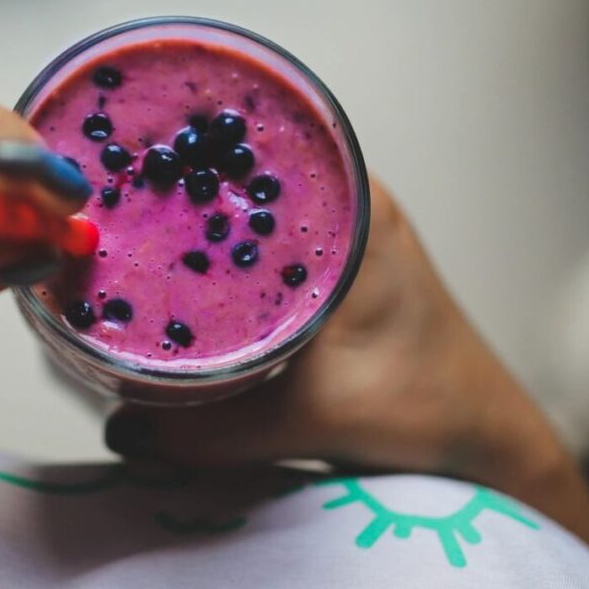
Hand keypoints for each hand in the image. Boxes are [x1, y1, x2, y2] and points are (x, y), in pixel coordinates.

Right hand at [105, 178, 588, 555]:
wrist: (484, 440)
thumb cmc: (423, 412)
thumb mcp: (307, 417)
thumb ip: (209, 429)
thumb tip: (118, 429)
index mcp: (353, 203)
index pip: (253, 147)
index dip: (183, 150)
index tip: (120, 164)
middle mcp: (349, 196)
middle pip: (240, 172)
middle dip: (174, 186)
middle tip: (104, 207)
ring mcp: (343, 226)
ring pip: (248, 206)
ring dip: (194, 220)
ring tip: (123, 234)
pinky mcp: (334, 261)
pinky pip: (260, 238)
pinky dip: (219, 253)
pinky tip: (172, 276)